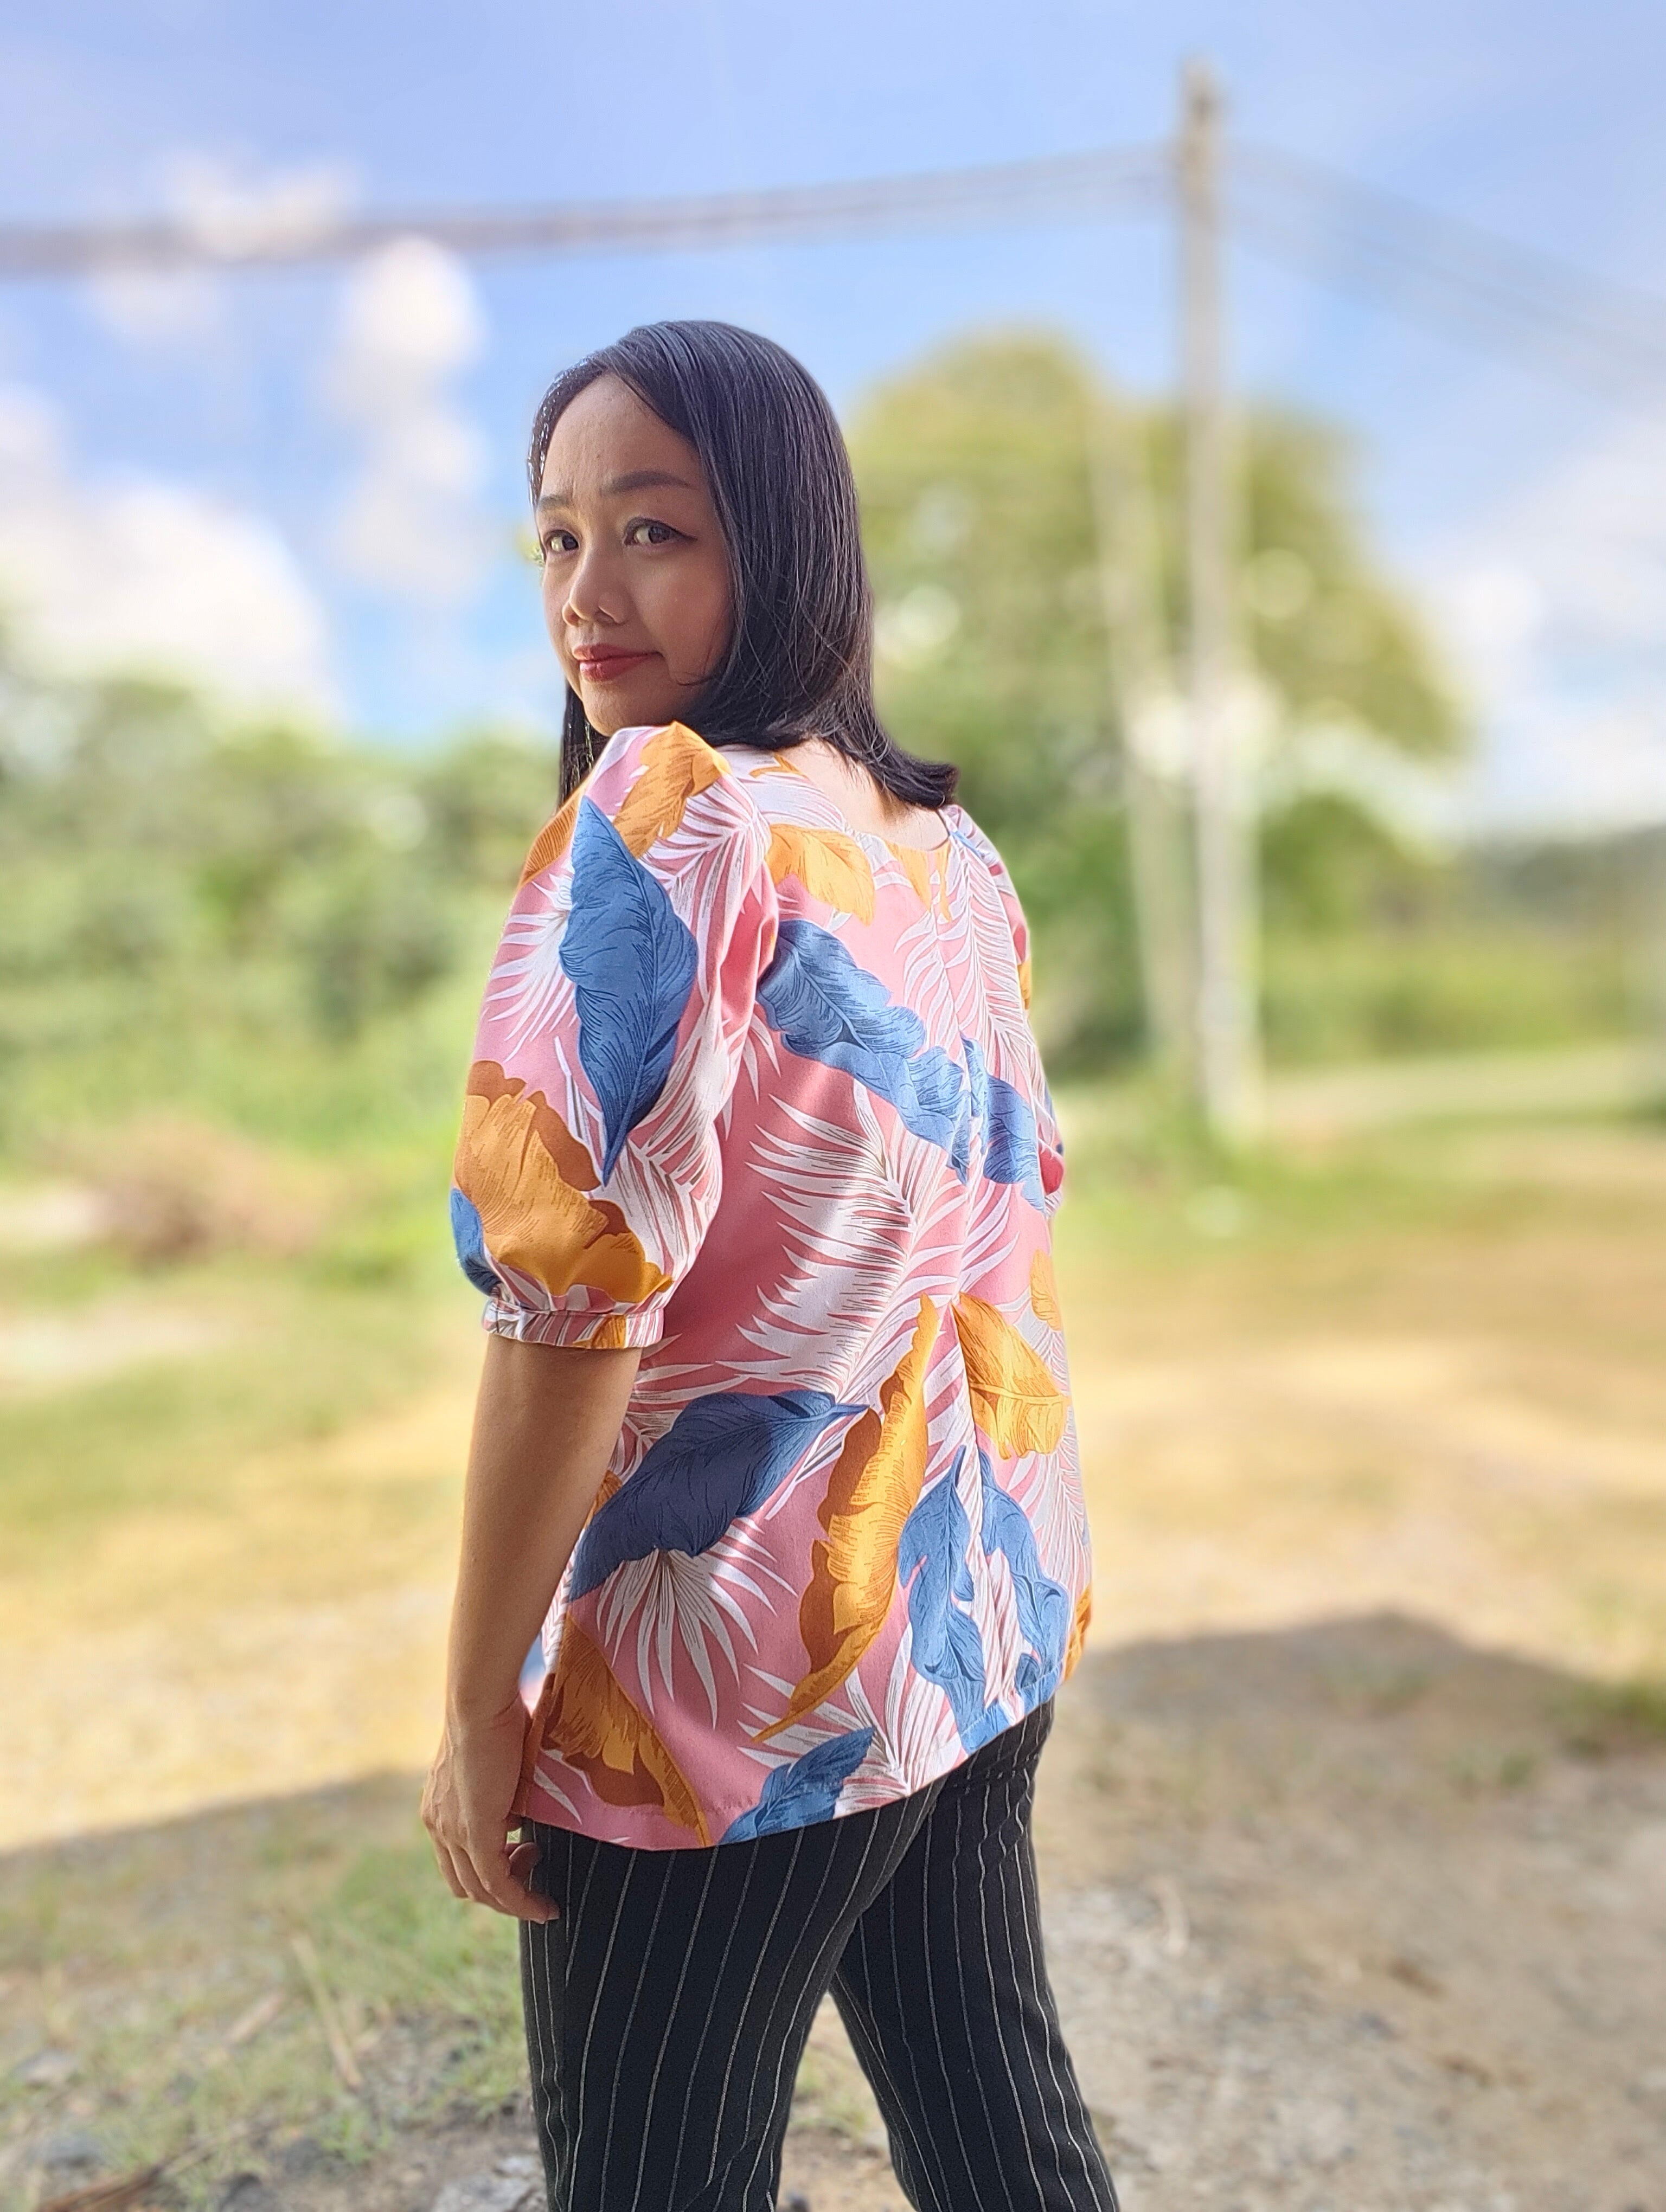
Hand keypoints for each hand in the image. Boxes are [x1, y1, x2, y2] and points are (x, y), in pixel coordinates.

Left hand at [421, 1701, 556, 1922]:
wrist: (480, 1702)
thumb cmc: (495, 1716)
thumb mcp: (498, 1764)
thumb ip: (503, 1792)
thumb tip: (519, 1812)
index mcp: (439, 1808)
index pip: (457, 1861)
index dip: (489, 1871)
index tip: (523, 1858)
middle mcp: (438, 1825)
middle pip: (464, 1883)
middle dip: (502, 1890)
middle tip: (533, 1868)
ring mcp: (452, 1831)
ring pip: (480, 1889)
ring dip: (513, 1899)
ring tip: (541, 1890)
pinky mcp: (474, 1833)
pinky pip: (497, 1882)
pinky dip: (520, 1900)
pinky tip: (542, 1906)